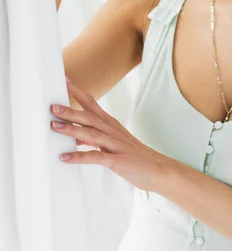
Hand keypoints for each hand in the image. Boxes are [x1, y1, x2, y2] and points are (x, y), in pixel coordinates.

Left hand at [50, 79, 166, 191]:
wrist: (159, 169)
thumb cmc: (134, 156)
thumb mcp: (112, 143)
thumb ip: (94, 138)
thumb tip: (75, 136)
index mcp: (111, 125)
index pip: (93, 105)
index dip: (79, 93)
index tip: (65, 81)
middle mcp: (112, 132)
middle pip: (89, 117)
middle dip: (70, 110)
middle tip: (52, 106)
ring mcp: (116, 145)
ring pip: (92, 134)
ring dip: (72, 129)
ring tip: (55, 126)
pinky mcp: (118, 160)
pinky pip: (96, 157)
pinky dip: (80, 156)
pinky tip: (66, 157)